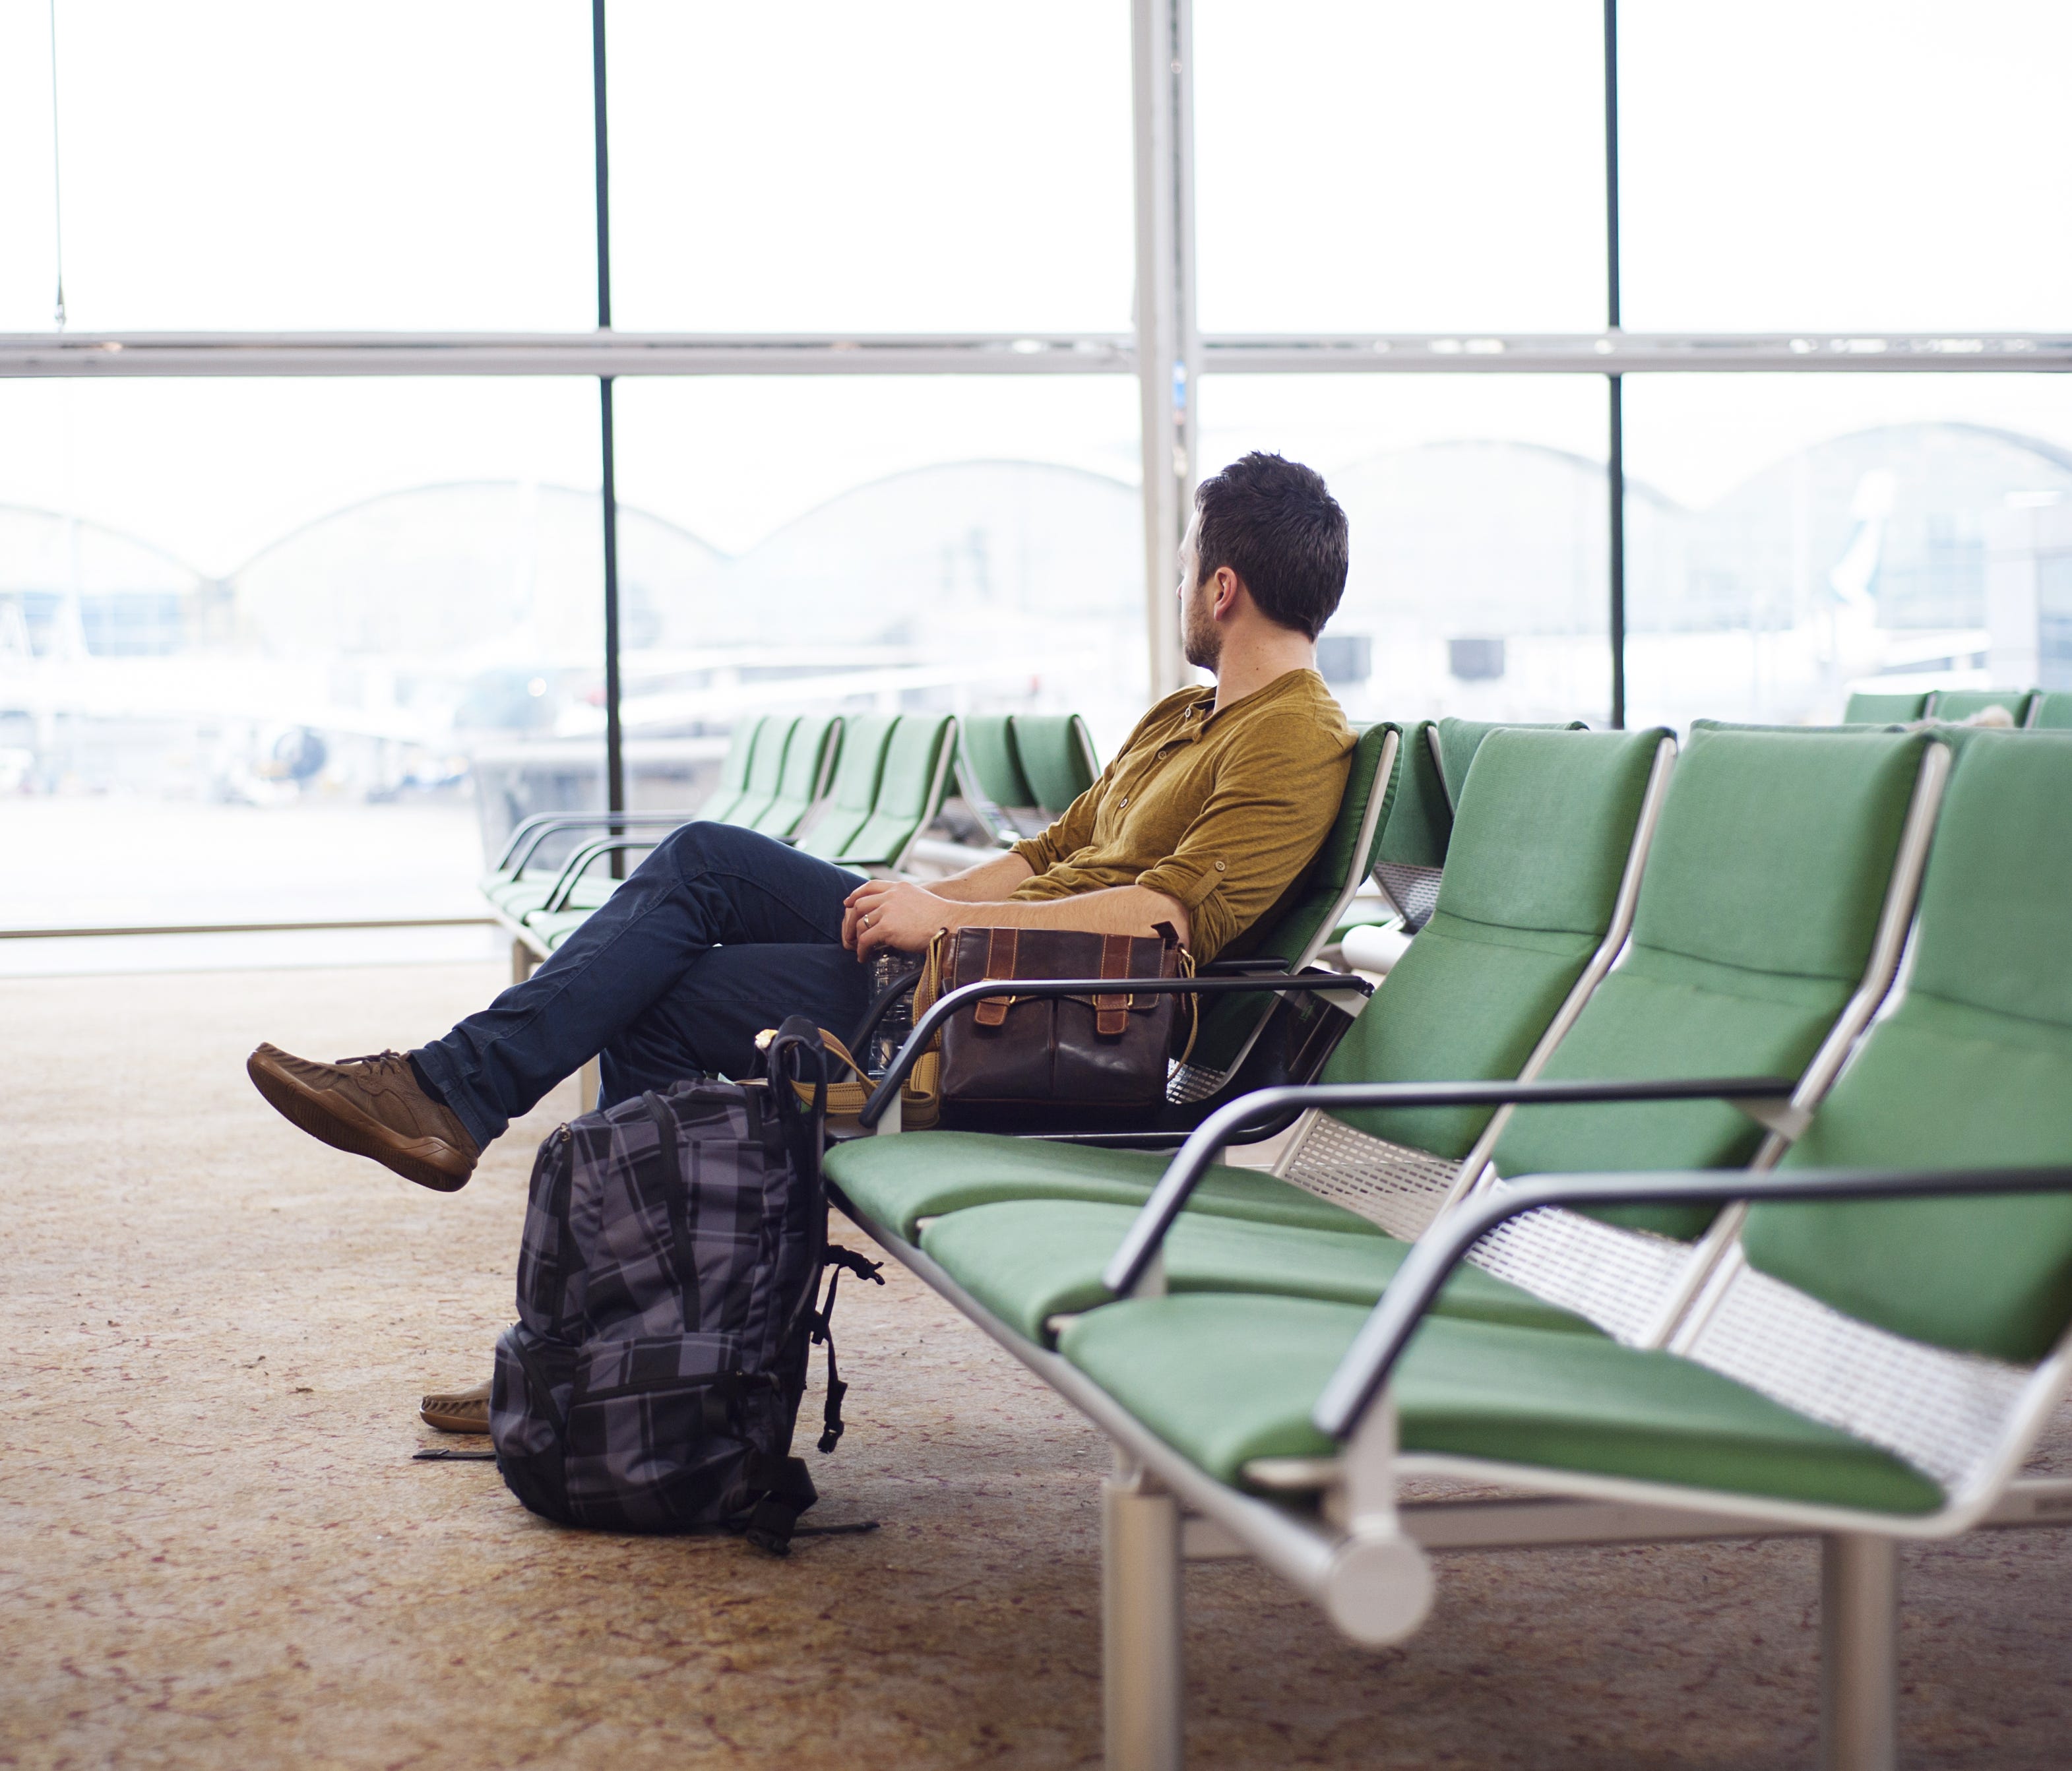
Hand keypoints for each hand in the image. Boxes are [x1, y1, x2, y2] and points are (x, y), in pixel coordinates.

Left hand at [842, 879, 961, 961]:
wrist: (950, 924)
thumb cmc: (942, 918)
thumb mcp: (921, 899)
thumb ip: (905, 902)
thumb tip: (898, 916)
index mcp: (899, 888)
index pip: (870, 886)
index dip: (856, 894)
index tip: (848, 902)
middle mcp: (891, 896)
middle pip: (860, 904)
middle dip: (851, 919)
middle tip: (849, 932)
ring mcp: (888, 911)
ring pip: (860, 923)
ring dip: (855, 937)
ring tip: (857, 948)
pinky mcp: (887, 928)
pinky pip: (865, 939)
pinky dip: (862, 949)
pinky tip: (864, 956)